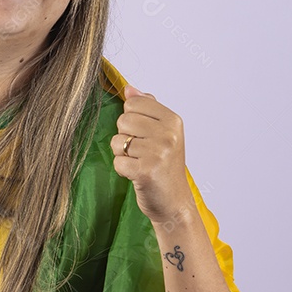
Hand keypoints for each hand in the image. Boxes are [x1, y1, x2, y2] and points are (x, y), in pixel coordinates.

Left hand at [111, 84, 195, 225]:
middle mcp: (168, 134)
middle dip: (125, 138)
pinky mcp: (146, 171)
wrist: (173, 202)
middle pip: (123, 121)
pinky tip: (136, 175)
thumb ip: (147, 108)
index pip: (133, 103)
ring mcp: (158, 152)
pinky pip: (117, 161)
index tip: (144, 135)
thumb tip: (129, 88)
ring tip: (139, 163)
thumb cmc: (164, 166)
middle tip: (141, 153)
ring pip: (117, 141)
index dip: (131, 120)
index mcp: (173, 120)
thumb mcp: (162, 133)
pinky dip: (122, 170)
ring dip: (123, 155)